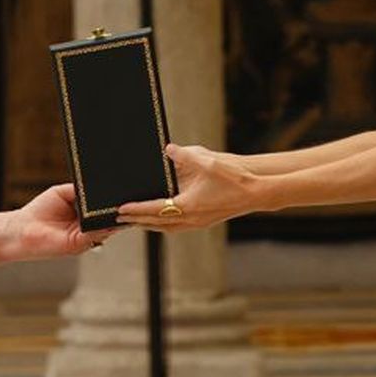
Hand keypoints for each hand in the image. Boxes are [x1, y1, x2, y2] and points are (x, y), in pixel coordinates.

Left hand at [8, 183, 110, 258]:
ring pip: (106, 228)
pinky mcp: (79, 244)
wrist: (22, 229)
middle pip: (109, 219)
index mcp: (84, 216)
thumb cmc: (39, 211)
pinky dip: (100, 226)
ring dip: (110, 218)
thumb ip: (80, 190)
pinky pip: (95, 234)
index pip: (103, 209)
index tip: (119, 192)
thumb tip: (98, 188)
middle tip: (123, 199)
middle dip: (115, 210)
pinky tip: (100, 216)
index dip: (111, 202)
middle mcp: (87, 228)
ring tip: (115, 206)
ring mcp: (85, 238)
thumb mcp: (63, 193)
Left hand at [117, 143, 259, 231]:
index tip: (120, 209)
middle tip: (118, 219)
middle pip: (156, 223)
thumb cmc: (233, 178)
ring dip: (149, 224)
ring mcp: (198, 222)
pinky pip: (177, 226)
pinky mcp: (204, 221)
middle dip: (136, 221)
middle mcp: (190, 219)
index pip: (154, 209)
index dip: (136, 210)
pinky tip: (160, 217)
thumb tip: (167, 149)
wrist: (257, 192)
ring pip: (166, 227)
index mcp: (188, 206)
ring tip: (134, 221)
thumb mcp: (206, 161)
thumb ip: (183, 155)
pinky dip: (164, 223)